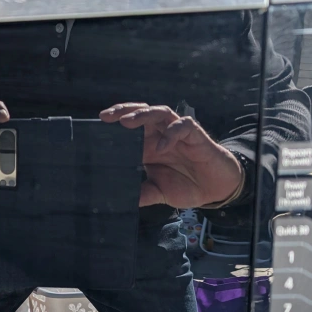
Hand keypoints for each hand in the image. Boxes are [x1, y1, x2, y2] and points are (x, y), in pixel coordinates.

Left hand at [100, 103, 243, 207]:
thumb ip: (141, 194)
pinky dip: (171, 133)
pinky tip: (162, 146)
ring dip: (143, 115)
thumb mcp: (158, 192)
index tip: (96, 126)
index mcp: (149, 145)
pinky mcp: (195, 135)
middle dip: (124, 111)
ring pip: (160, 112)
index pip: (129, 128)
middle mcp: (161, 135)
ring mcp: (177, 133)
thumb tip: (120, 200)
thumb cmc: (186, 185)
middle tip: (107, 117)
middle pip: (141, 113)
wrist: (215, 188)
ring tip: (127, 122)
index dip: (114, 124)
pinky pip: (183, 126)